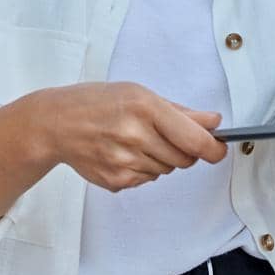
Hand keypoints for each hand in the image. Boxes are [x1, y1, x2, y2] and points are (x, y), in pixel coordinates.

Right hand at [34, 82, 225, 191]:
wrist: (55, 123)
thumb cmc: (96, 102)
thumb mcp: (138, 93)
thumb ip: (180, 111)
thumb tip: (214, 122)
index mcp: (145, 107)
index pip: (195, 139)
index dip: (214, 148)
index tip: (219, 149)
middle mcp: (135, 135)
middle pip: (185, 158)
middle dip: (183, 149)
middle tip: (162, 135)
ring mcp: (125, 162)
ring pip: (166, 170)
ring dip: (160, 158)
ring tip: (133, 141)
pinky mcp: (116, 181)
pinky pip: (147, 180)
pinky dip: (142, 169)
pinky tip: (121, 153)